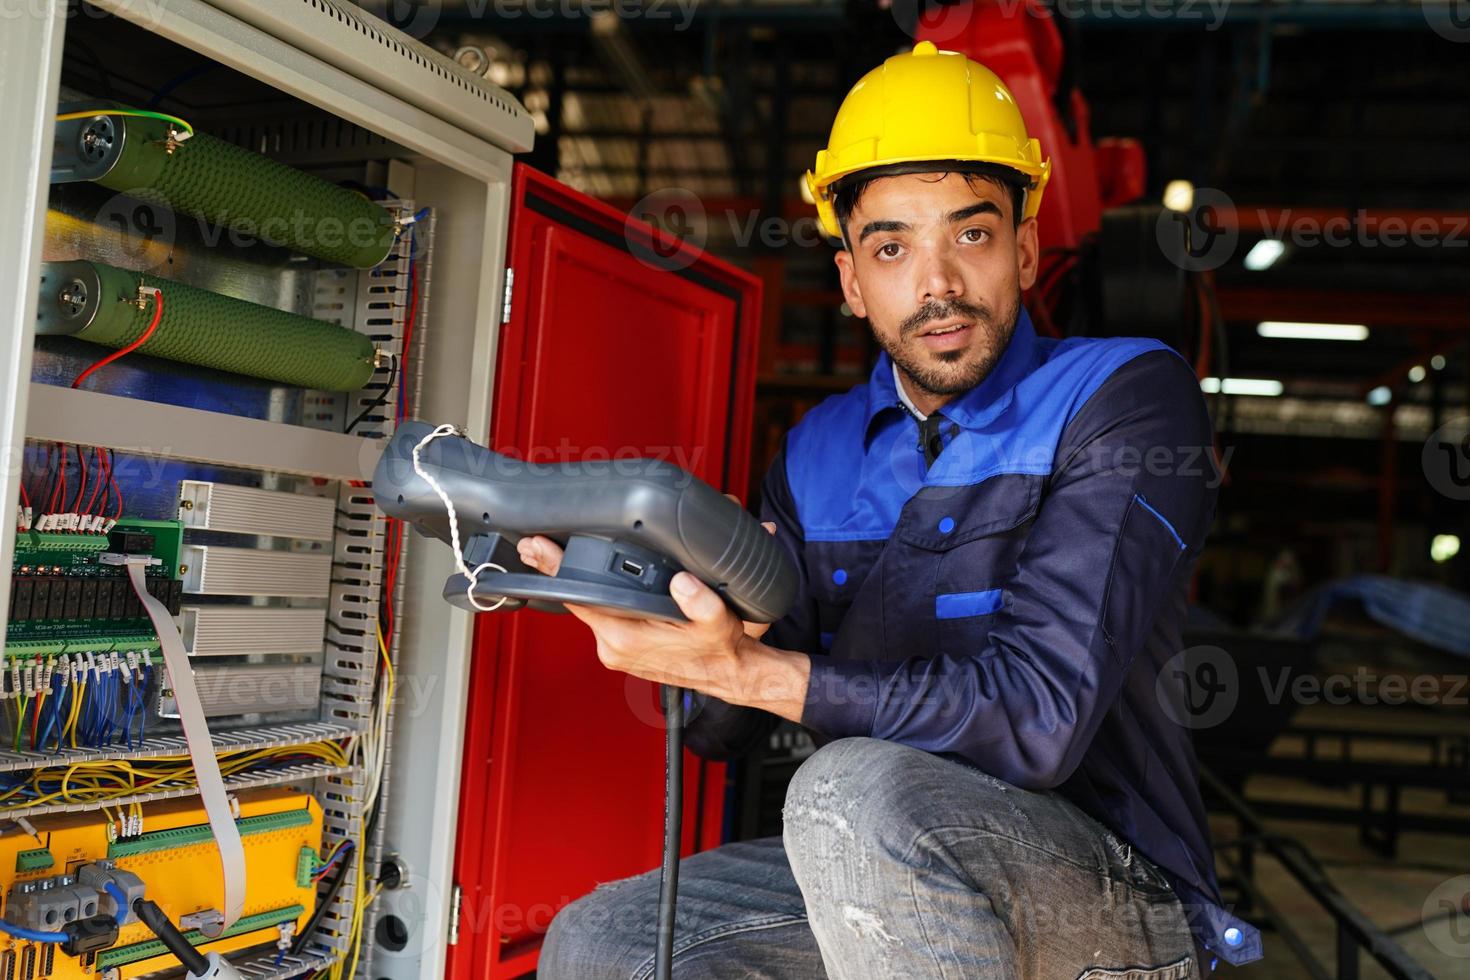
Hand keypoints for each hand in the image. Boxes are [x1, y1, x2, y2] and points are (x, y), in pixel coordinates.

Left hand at [515, 495, 777, 643]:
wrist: (725, 673)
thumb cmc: (718, 649)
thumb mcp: (717, 621)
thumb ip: (701, 602)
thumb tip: (683, 582)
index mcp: (627, 638)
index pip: (580, 599)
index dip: (557, 571)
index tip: (539, 550)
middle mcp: (613, 647)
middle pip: (575, 602)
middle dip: (557, 572)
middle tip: (535, 544)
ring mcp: (613, 650)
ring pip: (587, 610)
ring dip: (576, 586)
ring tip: (559, 556)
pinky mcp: (618, 650)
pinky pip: (598, 618)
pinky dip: (594, 599)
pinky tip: (591, 581)